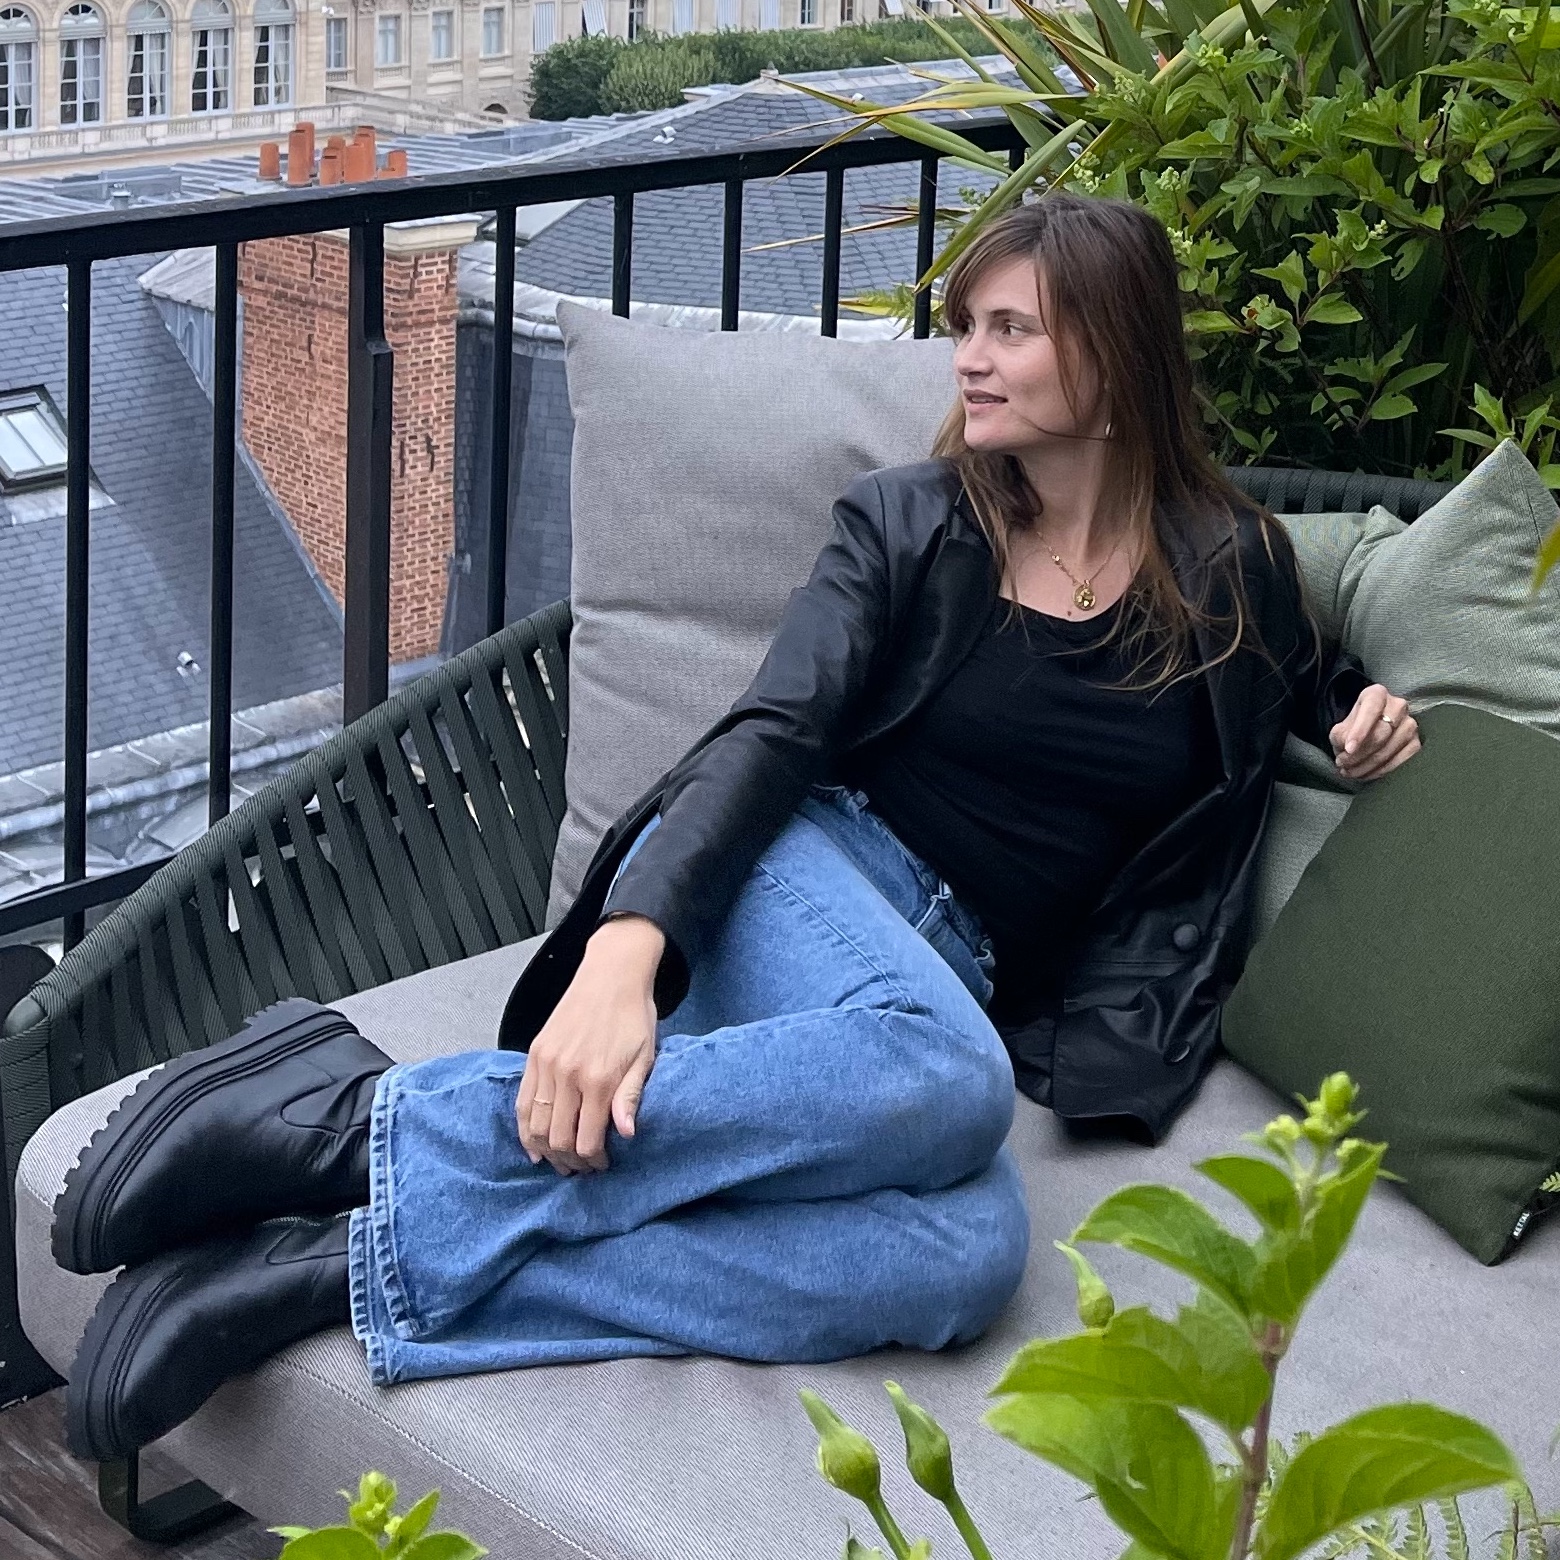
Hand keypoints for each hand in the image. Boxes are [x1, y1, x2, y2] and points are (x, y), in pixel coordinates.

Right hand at [516, 915, 663, 1174]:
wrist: (611, 975)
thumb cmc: (633, 1016)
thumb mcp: (645, 1056)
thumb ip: (631, 1096)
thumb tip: (626, 1134)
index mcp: (599, 1078)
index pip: (587, 1139)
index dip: (593, 1161)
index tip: (602, 1164)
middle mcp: (568, 1074)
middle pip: (558, 1138)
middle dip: (570, 1161)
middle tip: (582, 1168)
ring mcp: (547, 1064)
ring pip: (535, 1125)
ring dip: (546, 1150)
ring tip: (560, 1160)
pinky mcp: (535, 1054)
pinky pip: (521, 1101)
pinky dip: (525, 1128)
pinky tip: (534, 1145)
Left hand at [1329, 684, 1421, 781]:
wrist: (1366, 733)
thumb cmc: (1352, 728)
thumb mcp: (1340, 729)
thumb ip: (1341, 737)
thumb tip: (1350, 750)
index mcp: (1376, 694)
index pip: (1370, 710)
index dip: (1359, 732)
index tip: (1348, 749)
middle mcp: (1398, 705)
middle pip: (1381, 734)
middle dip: (1359, 754)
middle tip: (1343, 764)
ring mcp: (1410, 724)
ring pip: (1390, 749)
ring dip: (1368, 765)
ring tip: (1351, 772)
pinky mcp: (1416, 742)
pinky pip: (1403, 759)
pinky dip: (1383, 770)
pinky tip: (1368, 774)